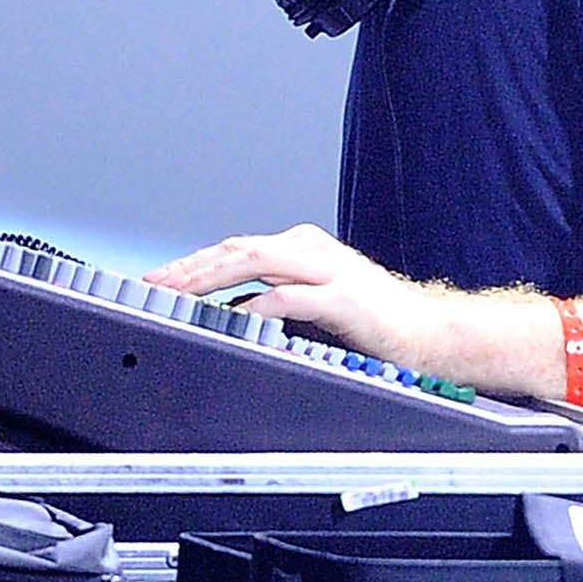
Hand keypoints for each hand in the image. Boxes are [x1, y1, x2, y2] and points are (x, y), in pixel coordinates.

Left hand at [143, 225, 429, 361]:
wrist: (430, 334)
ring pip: (255, 261)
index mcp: (300, 247)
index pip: (234, 248)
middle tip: (152, 284)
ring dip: (210, 278)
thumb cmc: (370, 321)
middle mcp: (309, 250)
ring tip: (179, 294)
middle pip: (236, 248)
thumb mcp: (312, 301)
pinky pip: (290, 297)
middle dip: (190, 267)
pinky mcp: (343, 298)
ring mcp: (327, 270)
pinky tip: (233, 316)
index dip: (193, 263)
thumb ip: (272, 299)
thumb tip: (223, 312)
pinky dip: (257, 306)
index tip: (157, 279)